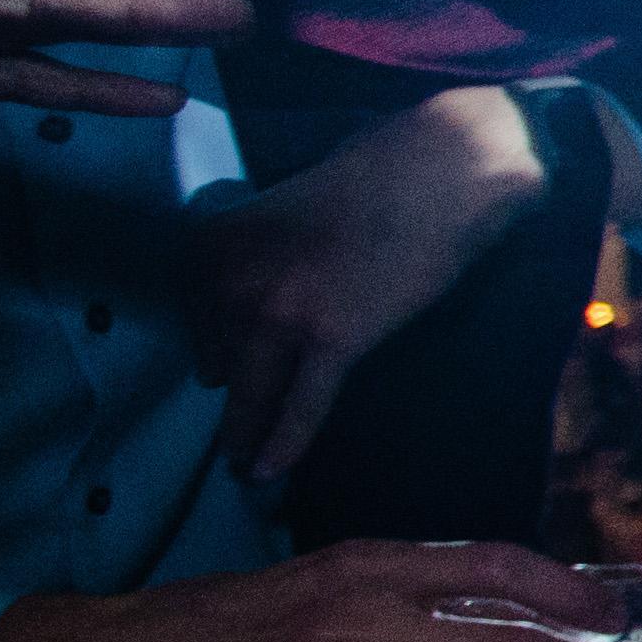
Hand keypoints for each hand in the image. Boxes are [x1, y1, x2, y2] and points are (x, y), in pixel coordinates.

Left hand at [187, 85, 554, 486]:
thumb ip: (258, 261)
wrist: (442, 169)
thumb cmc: (376, 180)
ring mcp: (280, 313)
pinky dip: (284, 443)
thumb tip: (257, 320)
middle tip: (239, 430)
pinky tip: (270, 472)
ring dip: (246, 435)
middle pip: (219, 363)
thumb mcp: (283, 211)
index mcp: (213, 245)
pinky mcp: (334, 339)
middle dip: (232, 395)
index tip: (223, 375)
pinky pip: (301, 406)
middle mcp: (232, 280)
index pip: (198, 322)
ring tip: (244, 468)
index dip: (216, 351)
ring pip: (253, 394)